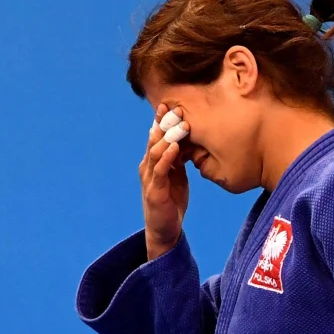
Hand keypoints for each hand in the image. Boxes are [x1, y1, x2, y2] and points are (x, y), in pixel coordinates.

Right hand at [139, 104, 189, 258]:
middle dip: (165, 124)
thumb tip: (186, 143)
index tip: (169, 105)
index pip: (155, 137)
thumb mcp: (176, 176)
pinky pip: (160, 170)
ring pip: (156, 152)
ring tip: (180, 125)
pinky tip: (176, 148)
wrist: (164, 229)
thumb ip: (178, 160)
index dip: (160, 121)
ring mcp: (149, 178)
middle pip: (154, 140)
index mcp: (152, 162)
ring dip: (168, 137)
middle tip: (177, 109)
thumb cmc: (170, 202)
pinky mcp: (154, 191)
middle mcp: (147, 167)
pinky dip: (167, 157)